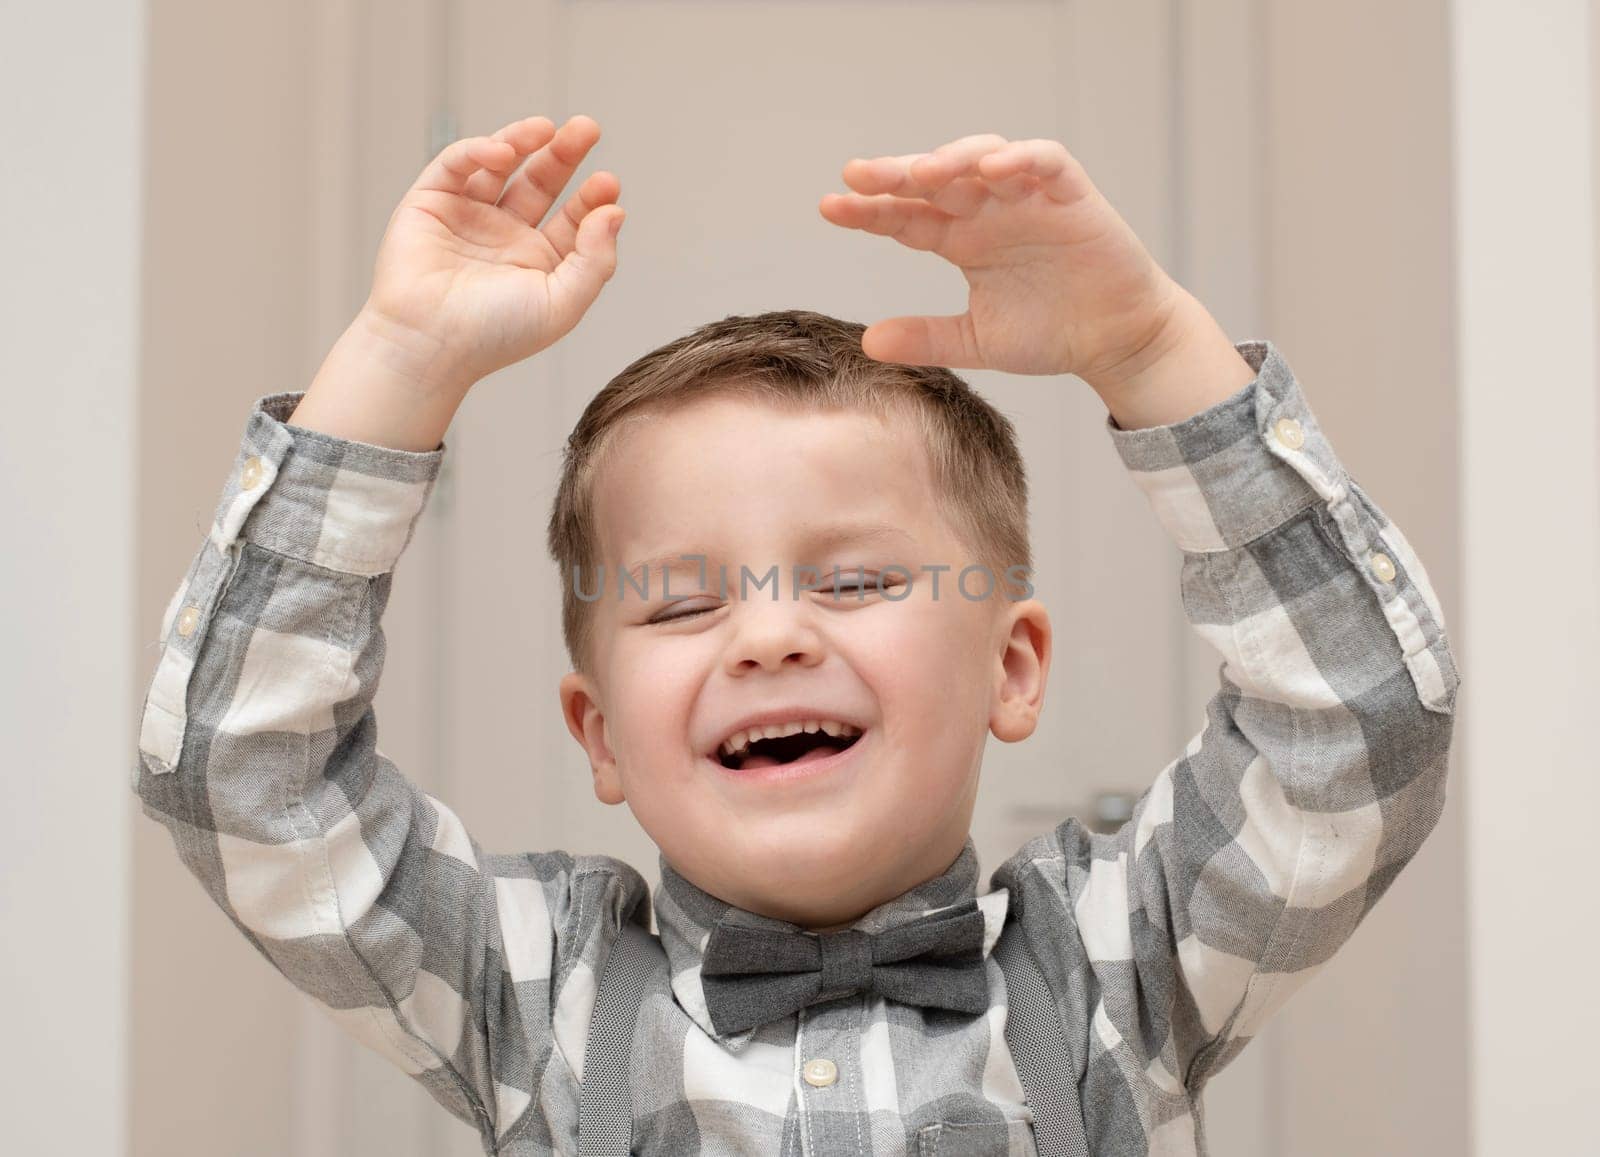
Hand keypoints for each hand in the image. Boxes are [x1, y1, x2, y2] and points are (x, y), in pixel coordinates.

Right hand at [363, 113, 625, 390]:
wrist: (429, 344)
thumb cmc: (495, 335)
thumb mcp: (562, 303)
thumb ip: (595, 260)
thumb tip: (615, 212)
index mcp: (539, 262)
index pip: (573, 217)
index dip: (592, 198)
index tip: (608, 185)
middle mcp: (505, 236)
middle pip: (541, 181)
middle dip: (564, 153)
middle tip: (586, 128)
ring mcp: (468, 216)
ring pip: (500, 165)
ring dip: (523, 140)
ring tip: (546, 129)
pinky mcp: (430, 202)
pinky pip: (457, 164)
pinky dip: (479, 150)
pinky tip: (503, 152)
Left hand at [819, 134, 1203, 390]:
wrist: (1114, 342)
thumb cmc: (1050, 333)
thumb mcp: (977, 341)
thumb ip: (927, 338)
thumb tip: (868, 342)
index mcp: (962, 240)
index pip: (906, 216)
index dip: (869, 211)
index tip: (829, 207)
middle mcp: (989, 211)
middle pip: (936, 179)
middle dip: (898, 174)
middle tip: (858, 175)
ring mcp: (1029, 198)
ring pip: (984, 157)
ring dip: (954, 159)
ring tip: (924, 172)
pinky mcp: (1072, 195)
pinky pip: (1045, 162)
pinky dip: (1021, 159)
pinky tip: (991, 170)